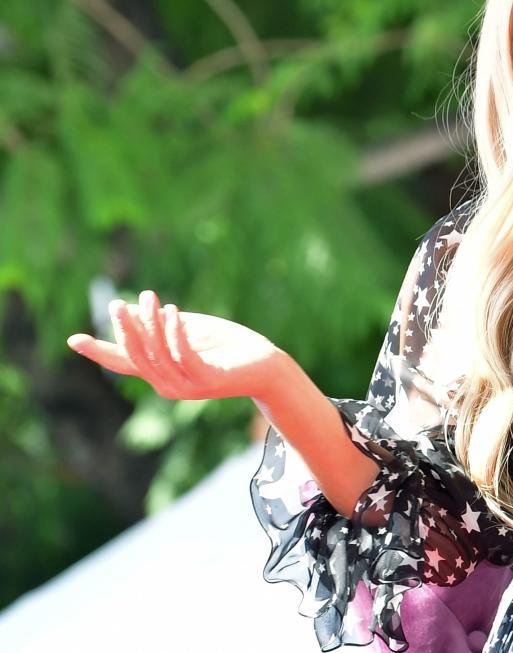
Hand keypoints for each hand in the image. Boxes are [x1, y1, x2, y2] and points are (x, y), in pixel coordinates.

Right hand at [66, 288, 290, 400]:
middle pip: (136, 356)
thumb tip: (131, 308)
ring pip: (157, 356)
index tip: (74, 339)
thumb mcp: (190, 330)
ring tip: (149, 298)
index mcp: (160, 372)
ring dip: (150, 325)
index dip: (99, 351)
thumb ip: (161, 324)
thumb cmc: (228, 347)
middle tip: (118, 303)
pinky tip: (174, 313)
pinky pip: (185, 356)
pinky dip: (177, 334)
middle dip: (125, 329)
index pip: (124, 362)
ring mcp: (187, 385)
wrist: (267, 366)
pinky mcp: (208, 380)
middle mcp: (167, 384)